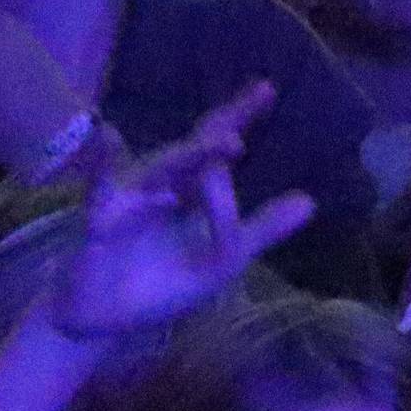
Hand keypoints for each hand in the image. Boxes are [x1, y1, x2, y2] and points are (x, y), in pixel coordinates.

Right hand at [47, 84, 314, 341]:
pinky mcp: (101, 220)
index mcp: (191, 189)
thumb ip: (262, 229)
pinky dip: (104, 163)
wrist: (110, 321)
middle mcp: (161, 184)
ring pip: (161, 169)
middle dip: (223, 128)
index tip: (267, 89)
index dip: (239, 116)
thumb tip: (310, 201)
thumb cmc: (165, 284)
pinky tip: (111, 134)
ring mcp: (130, 199)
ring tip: (227, 142)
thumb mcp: (224, 258)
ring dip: (190, 155)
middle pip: (192, 148)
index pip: (217, 146)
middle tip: (256, 107)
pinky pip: (102, 190)